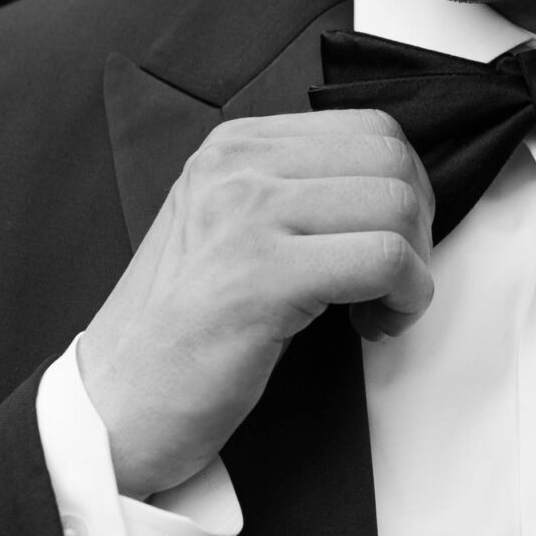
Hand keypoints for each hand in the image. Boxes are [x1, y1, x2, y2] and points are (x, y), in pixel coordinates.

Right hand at [76, 111, 434, 497]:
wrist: (117, 405)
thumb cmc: (179, 339)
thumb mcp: (228, 237)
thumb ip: (292, 201)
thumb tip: (383, 200)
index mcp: (233, 148)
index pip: (368, 129)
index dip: (403, 191)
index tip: (389, 245)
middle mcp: (237, 167)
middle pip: (391, 160)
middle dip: (417, 228)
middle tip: (394, 283)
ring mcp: (247, 216)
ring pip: (394, 206)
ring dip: (413, 270)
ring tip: (378, 311)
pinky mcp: (264, 276)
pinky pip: (384, 261)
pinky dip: (403, 300)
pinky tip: (373, 328)